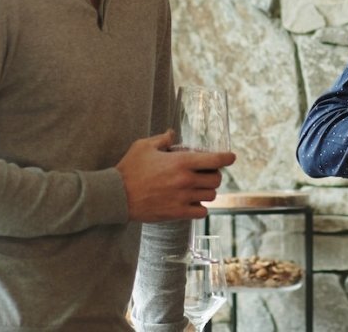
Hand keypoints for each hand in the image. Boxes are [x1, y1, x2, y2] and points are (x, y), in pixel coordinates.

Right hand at [118, 130, 235, 222]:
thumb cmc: (129, 169)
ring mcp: (183, 198)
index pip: (215, 159)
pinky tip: (192, 202)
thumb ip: (162, 138)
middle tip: (206, 173)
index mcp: (181, 162)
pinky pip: (201, 212)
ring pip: (211, 196)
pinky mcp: (177, 213)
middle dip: (214, 174)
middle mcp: (186, 180)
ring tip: (199, 187)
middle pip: (216, 179)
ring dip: (207, 191)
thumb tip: (172, 133)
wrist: (116, 196)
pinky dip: (200, 207)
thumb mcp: (144, 146)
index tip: (231, 157)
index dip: (227, 158)